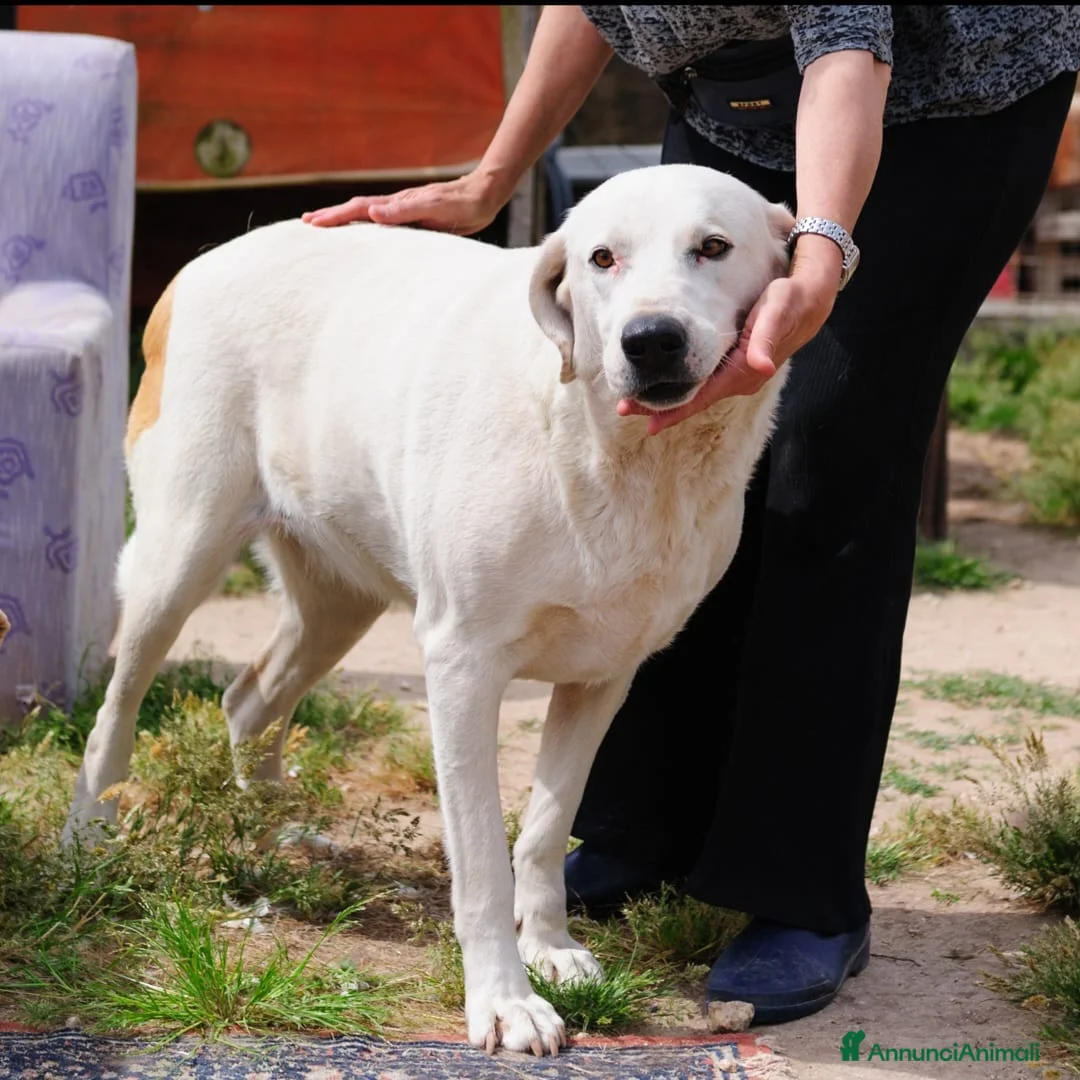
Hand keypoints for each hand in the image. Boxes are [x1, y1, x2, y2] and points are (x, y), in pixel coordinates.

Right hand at [301, 169, 505, 234]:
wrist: (483, 195)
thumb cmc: (463, 204)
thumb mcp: (435, 209)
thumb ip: (404, 212)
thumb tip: (372, 214)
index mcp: (397, 204)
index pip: (358, 210)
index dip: (335, 217)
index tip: (312, 223)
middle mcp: (397, 205)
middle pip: (356, 209)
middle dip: (331, 216)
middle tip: (306, 223)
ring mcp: (404, 210)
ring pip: (367, 214)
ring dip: (345, 219)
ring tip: (326, 224)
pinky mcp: (414, 217)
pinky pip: (383, 222)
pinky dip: (366, 224)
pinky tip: (364, 229)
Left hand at [618, 235, 842, 434]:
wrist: (812, 299)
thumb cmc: (790, 299)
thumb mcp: (779, 310)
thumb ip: (766, 336)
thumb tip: (760, 365)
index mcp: (745, 371)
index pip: (703, 397)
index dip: (674, 410)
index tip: (647, 422)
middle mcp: (742, 380)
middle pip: (695, 400)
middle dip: (661, 407)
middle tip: (624, 408)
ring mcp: (740, 376)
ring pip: (698, 393)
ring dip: (668, 397)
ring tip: (635, 399)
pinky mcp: (738, 368)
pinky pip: (705, 383)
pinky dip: (682, 386)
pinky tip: (664, 385)